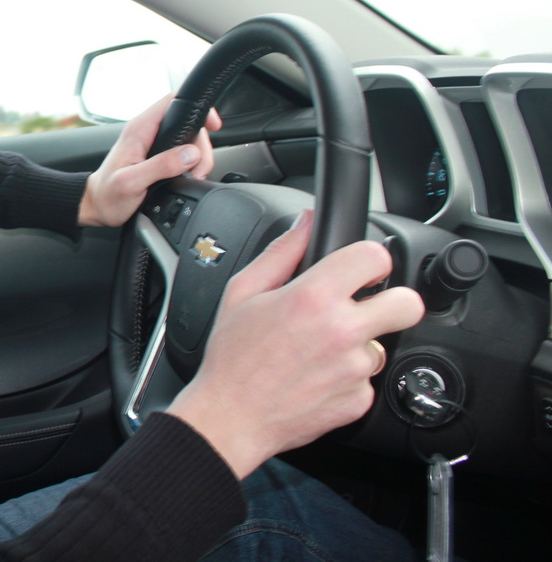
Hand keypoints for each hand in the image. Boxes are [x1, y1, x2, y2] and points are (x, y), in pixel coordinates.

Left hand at [77, 93, 220, 227]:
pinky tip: (187, 175)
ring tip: (192, 175)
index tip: (212, 125)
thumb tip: (189, 154)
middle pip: (187, 122)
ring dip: (197, 157)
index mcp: (139, 130)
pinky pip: (183, 150)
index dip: (196, 108)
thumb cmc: (108, 195)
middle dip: (201, 145)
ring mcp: (153, 143)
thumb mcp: (132, 182)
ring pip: (188, 138)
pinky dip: (191, 163)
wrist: (97, 206)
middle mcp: (147, 131)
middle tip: (198, 168)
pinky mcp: (157, 154)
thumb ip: (161, 166)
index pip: (172, 101)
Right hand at [166, 209, 425, 478]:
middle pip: (407, 304)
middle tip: (367, 307)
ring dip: (360, 344)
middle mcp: (342, 332)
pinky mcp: (359, 400)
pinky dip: (347, 377)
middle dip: (393, 300)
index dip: (370, 259)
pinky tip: (316, 376)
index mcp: (313, 298)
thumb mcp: (243, 291)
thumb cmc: (232, 357)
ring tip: (319, 350)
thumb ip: (282, 251)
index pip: (374, 258)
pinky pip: (366, 379)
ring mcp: (355, 370)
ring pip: (381, 344)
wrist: (231, 417)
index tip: (363, 269)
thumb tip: (307, 222)